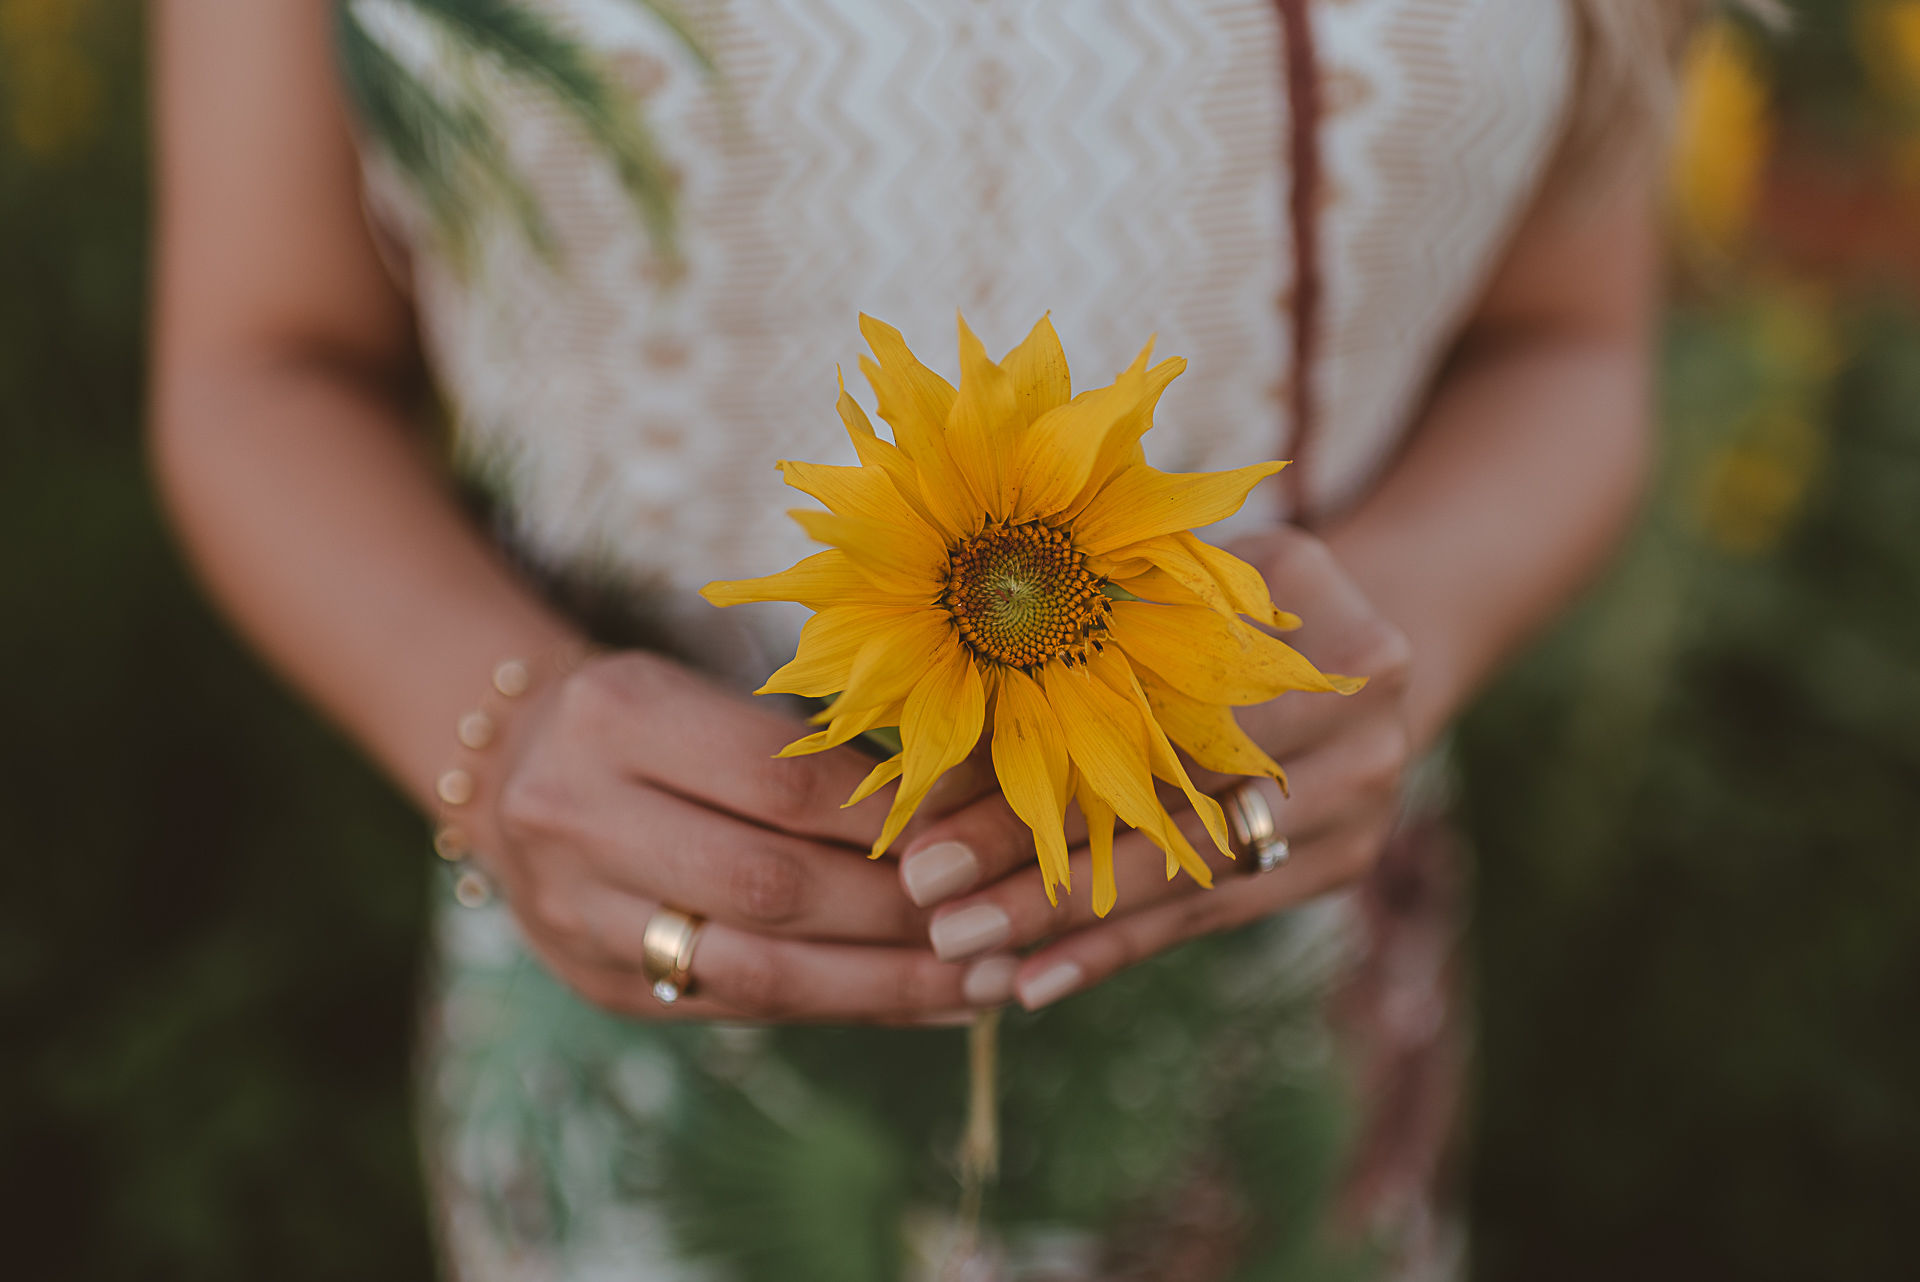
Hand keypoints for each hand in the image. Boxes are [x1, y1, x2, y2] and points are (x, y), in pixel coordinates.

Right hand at [466, 650, 977, 1024]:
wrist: (510, 767)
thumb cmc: (651, 718)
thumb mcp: (710, 693)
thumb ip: (814, 751)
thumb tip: (964, 812)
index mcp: (617, 715)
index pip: (779, 778)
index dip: (888, 813)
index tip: (976, 828)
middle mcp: (579, 815)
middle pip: (769, 885)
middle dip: (897, 911)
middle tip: (994, 919)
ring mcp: (580, 913)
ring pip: (755, 971)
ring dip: (883, 985)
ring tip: (981, 982)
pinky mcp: (599, 983)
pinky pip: (740, 1008)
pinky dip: (841, 1007)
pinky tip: (920, 1003)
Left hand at [895, 526, 1413, 1010]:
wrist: (1357, 642)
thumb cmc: (1222, 598)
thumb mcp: (1165, 587)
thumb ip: (1074, 644)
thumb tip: (931, 726)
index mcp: (1309, 637)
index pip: (1149, 721)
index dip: (1039, 768)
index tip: (924, 825)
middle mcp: (1353, 725)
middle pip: (1169, 808)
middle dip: (1040, 863)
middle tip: (930, 904)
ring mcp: (1358, 804)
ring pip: (1184, 879)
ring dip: (1065, 921)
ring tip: (963, 951)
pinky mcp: (1338, 862)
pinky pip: (1207, 917)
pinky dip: (1114, 948)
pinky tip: (1034, 980)